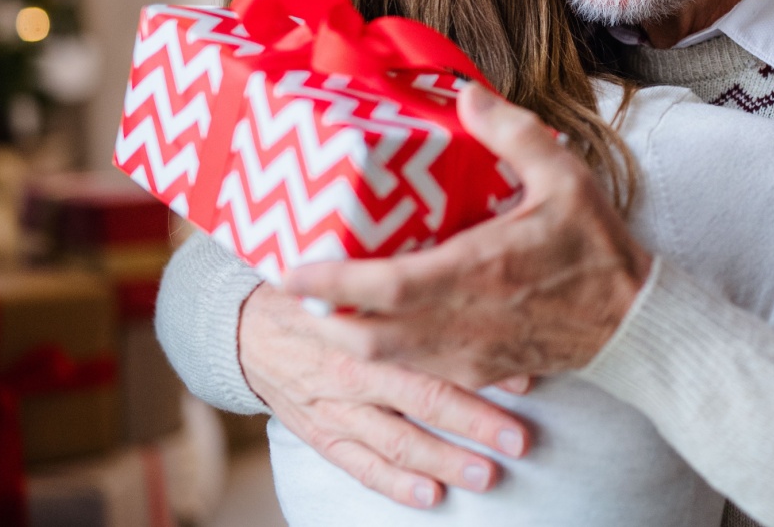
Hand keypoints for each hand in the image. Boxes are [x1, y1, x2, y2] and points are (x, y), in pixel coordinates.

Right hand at [237, 281, 531, 507]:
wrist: (247, 330)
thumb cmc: (324, 296)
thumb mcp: (360, 275)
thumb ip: (415, 282)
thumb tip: (484, 279)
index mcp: (366, 325)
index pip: (429, 347)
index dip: (478, 365)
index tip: (525, 379)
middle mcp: (353, 370)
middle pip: (421, 399)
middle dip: (473, 423)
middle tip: (518, 440)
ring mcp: (336, 408)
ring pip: (396, 441)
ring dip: (443, 461)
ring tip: (486, 476)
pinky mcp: (322, 435)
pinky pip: (360, 467)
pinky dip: (396, 485)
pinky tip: (431, 497)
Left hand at [284, 82, 652, 387]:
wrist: (633, 323)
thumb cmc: (598, 249)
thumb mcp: (565, 177)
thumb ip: (513, 133)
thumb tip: (466, 93)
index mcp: (478, 271)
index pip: (384, 287)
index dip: (329, 285)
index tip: (288, 271)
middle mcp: (464, 320)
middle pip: (367, 336)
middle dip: (320, 317)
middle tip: (289, 287)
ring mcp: (470, 354)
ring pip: (386, 361)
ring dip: (346, 337)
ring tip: (320, 306)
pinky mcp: (480, 370)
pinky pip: (416, 369)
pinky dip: (385, 353)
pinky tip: (375, 328)